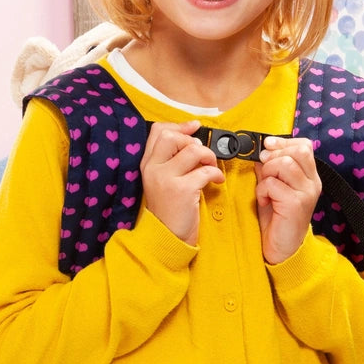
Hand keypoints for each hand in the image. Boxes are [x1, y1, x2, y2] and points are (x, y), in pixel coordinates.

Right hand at [140, 120, 224, 245]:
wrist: (167, 237)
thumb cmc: (170, 209)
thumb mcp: (162, 181)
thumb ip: (172, 161)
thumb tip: (194, 139)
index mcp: (147, 164)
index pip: (158, 131)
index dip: (180, 125)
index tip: (195, 128)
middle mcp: (153, 169)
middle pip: (173, 136)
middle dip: (194, 141)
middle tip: (202, 155)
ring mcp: (166, 179)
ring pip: (192, 150)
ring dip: (209, 156)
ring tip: (211, 167)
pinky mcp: (182, 190)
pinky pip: (205, 171)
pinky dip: (216, 174)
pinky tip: (217, 181)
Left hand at [254, 136, 321, 263]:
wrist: (283, 250)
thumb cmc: (278, 219)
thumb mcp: (273, 188)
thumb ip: (270, 170)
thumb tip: (262, 152)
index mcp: (310, 177)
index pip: (305, 146)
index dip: (284, 142)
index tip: (268, 146)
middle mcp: (312, 183)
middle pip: (298, 151)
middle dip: (274, 156)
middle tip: (265, 171)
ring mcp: (306, 193)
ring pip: (284, 164)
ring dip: (267, 174)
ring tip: (265, 189)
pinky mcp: (295, 204)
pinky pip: (273, 184)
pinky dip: (262, 191)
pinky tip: (264, 202)